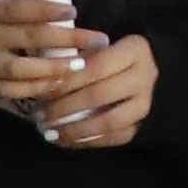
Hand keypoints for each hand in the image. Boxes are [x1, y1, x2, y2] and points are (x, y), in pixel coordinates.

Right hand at [0, 0, 96, 112]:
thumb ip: (20, 6)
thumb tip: (64, 13)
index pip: (17, 10)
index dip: (46, 11)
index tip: (74, 13)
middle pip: (26, 40)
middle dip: (66, 42)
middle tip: (97, 42)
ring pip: (20, 72)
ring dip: (55, 71)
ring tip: (81, 68)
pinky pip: (11, 92)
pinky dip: (37, 90)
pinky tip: (59, 86)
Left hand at [34, 34, 159, 149]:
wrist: (136, 69)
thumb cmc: (104, 53)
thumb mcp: (92, 45)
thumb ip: (73, 58)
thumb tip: (44, 81)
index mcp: (135, 49)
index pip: (97, 66)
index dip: (69, 80)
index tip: (43, 91)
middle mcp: (147, 75)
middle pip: (102, 94)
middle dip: (66, 107)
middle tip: (40, 115)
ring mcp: (147, 102)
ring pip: (111, 121)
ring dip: (76, 130)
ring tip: (50, 133)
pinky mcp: (143, 123)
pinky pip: (116, 137)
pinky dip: (89, 142)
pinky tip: (66, 141)